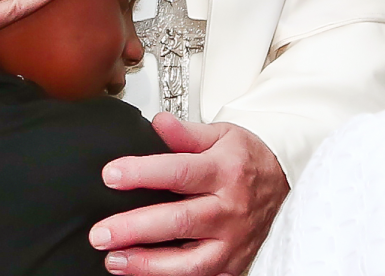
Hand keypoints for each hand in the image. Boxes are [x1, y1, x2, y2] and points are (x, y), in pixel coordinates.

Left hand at [90, 114, 289, 275]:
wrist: (284, 183)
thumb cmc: (247, 159)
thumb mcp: (221, 135)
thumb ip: (185, 133)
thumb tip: (157, 123)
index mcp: (225, 171)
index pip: (178, 172)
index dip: (142, 174)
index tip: (110, 176)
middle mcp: (229, 209)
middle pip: (179, 221)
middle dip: (135, 229)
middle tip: (101, 233)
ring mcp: (232, 241)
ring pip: (190, 263)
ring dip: (148, 265)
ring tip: (114, 260)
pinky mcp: (233, 263)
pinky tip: (142, 274)